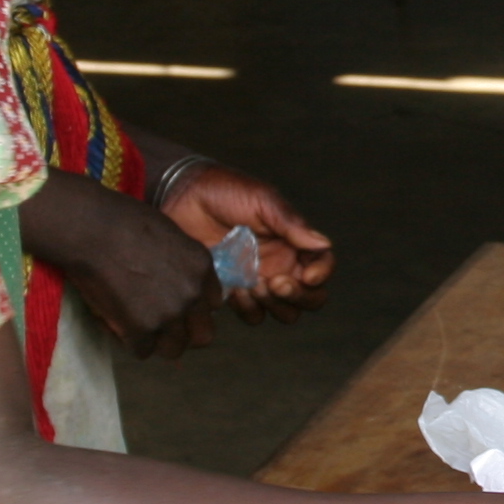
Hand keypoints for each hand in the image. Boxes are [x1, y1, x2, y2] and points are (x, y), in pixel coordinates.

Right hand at [21, 171, 218, 358]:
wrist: (93, 229)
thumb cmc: (123, 221)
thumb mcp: (170, 236)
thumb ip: (182, 264)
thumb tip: (178, 282)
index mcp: (202, 268)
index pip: (212, 305)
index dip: (193, 307)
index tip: (174, 303)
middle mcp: (193, 294)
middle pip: (202, 335)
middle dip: (183, 332)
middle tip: (160, 325)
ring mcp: (170, 314)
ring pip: (174, 349)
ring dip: (157, 342)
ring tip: (137, 327)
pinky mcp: (143, 329)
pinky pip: (142, 351)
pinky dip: (129, 342)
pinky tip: (118, 324)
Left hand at [161, 165, 334, 324]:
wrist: (180, 198)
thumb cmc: (223, 190)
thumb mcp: (261, 200)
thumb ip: (291, 224)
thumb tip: (323, 244)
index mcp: (291, 241)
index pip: (322, 264)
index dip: (322, 274)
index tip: (306, 276)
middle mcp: (280, 263)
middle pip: (309, 297)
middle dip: (298, 296)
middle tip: (274, 282)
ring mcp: (257, 279)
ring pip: (283, 311)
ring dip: (274, 305)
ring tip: (253, 285)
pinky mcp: (233, 291)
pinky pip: (253, 313)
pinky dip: (249, 308)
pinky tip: (234, 290)